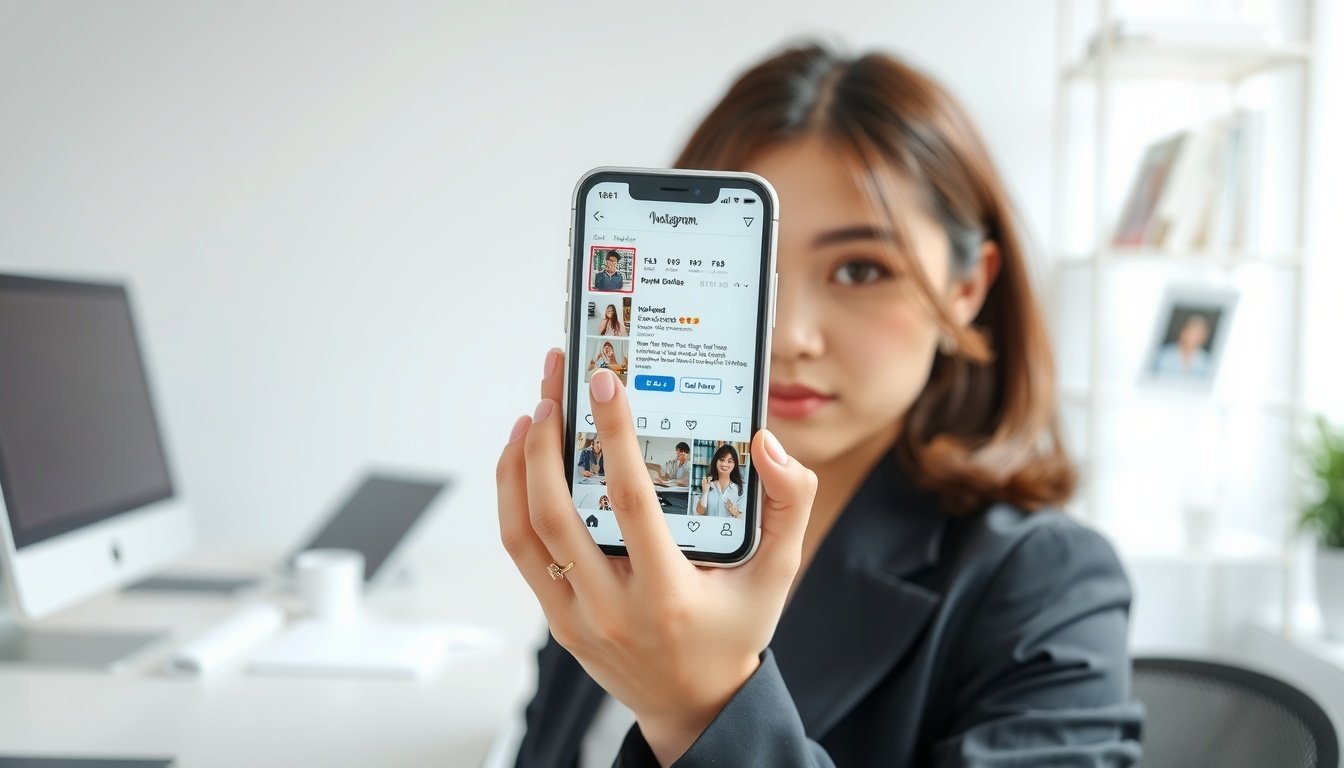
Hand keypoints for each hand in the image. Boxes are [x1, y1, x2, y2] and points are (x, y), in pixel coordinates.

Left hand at [498, 349, 816, 764]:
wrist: (694, 703)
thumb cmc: (734, 629)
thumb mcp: (778, 573)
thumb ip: (788, 504)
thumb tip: (766, 444)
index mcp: (668, 593)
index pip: (631, 501)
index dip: (613, 436)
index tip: (605, 382)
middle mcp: (613, 608)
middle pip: (557, 514)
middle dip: (548, 440)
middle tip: (558, 385)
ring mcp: (576, 617)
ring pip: (524, 532)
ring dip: (519, 466)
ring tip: (535, 412)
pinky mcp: (556, 618)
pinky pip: (521, 551)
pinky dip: (513, 499)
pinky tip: (525, 460)